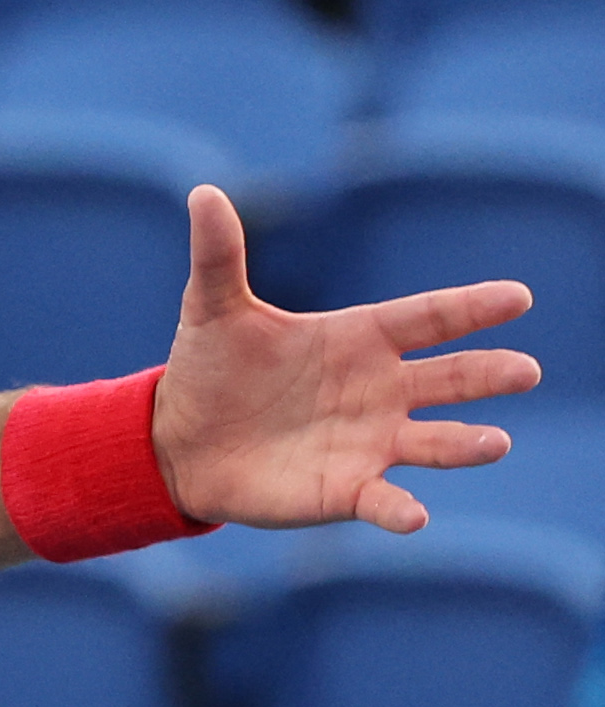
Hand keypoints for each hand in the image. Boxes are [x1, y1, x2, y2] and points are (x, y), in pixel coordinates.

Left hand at [153, 185, 541, 533]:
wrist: (181, 439)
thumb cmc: (211, 368)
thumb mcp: (212, 306)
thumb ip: (219, 253)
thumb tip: (204, 191)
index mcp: (357, 339)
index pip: (427, 318)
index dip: (471, 307)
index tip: (518, 297)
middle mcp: (378, 390)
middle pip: (449, 379)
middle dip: (488, 374)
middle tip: (526, 370)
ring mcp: (369, 442)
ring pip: (435, 442)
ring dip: (465, 444)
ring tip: (495, 441)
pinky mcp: (346, 490)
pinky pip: (384, 501)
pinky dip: (400, 509)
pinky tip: (414, 515)